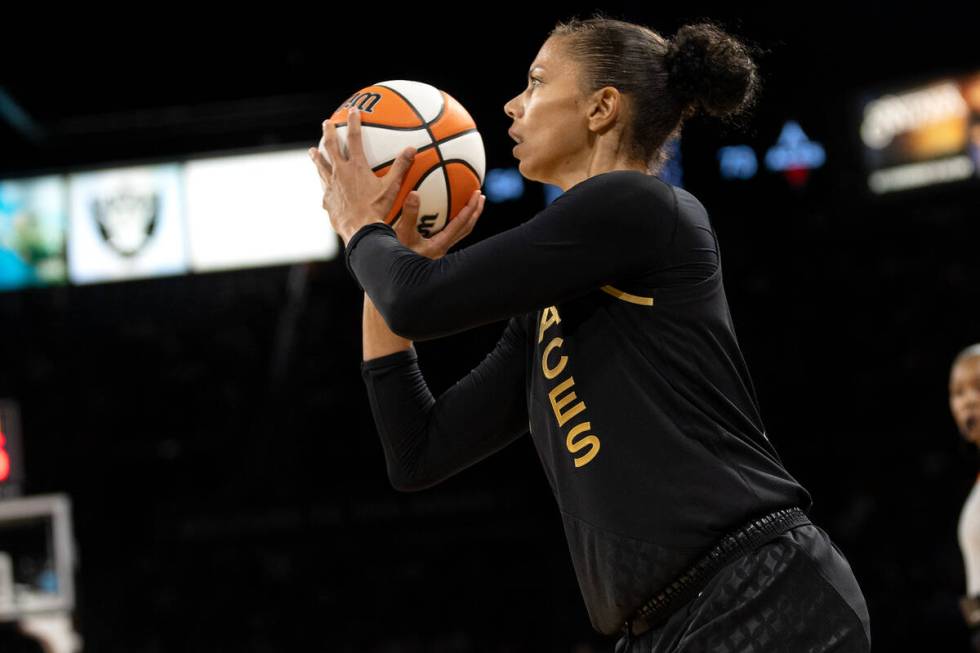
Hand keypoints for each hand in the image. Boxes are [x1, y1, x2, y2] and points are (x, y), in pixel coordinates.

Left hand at [307, 108, 415, 244]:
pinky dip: (323, 184)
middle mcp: (340, 172)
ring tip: (312, 150)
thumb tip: (412, 149)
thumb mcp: (391, 187)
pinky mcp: (327, 200)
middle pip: (331, 147)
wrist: (359, 230)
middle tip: (326, 123)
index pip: (355, 138)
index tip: (353, 111)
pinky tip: (323, 186)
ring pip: (321, 166)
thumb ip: (401, 167)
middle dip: (329, 133)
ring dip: (317, 156)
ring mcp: (331, 186)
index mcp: (356, 166)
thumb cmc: (376, 209)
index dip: (354, 123)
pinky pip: (324, 188)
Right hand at [393, 188, 485, 258]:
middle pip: (466, 228)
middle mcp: (443, 248)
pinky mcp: (433, 252)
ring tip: (470, 205)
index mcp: (440, 244)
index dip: (471, 207)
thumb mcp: (402, 235)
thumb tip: (415, 193)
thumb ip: (409, 215)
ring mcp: (439, 251)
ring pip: (459, 233)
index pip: (461, 223)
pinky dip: (452, 223)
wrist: (396, 280)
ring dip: (467, 218)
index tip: (477, 193)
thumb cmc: (398, 259)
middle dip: (475, 212)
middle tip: (480, 196)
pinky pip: (447, 234)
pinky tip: (444, 217)